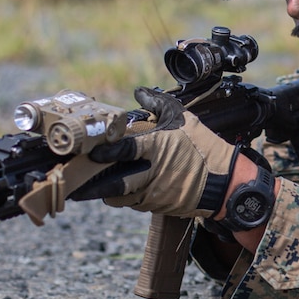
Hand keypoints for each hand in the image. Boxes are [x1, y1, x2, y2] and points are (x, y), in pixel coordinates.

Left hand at [68, 87, 238, 217]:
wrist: (224, 182)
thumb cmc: (204, 147)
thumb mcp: (184, 118)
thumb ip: (158, 104)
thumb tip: (138, 92)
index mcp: (157, 147)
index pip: (125, 150)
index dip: (106, 152)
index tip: (91, 154)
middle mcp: (152, 172)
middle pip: (115, 183)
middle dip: (92, 185)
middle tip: (74, 183)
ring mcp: (154, 192)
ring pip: (121, 196)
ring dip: (106, 192)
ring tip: (90, 187)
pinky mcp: (158, 206)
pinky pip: (134, 203)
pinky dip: (125, 197)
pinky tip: (119, 190)